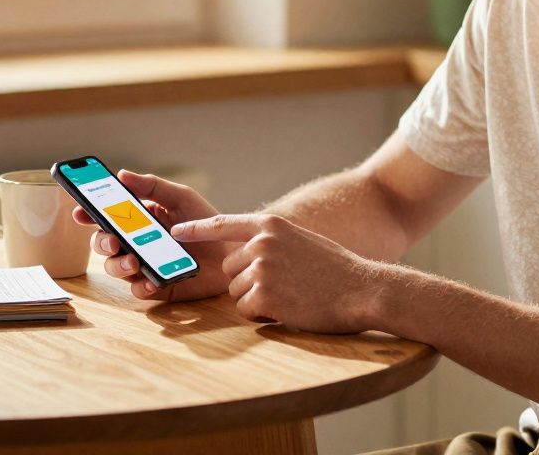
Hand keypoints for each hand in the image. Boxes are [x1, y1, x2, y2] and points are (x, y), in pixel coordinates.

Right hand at [72, 170, 236, 301]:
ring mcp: (146, 265)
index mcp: (138, 219)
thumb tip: (121, 174)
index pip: (106, 217)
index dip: (88, 214)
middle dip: (101, 242)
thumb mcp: (180, 197)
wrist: (233, 249)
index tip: (80, 211)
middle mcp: (137, 243)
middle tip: (113, 240)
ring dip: (119, 265)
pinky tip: (149, 279)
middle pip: (104, 245)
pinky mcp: (159, 286)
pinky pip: (140, 290)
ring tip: (134, 261)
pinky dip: (141, 286)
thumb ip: (152, 185)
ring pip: (117, 269)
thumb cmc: (206, 221)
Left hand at [171, 213, 382, 332]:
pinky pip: (246, 309)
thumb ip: (272, 241)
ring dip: (258, 299)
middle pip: (230, 268)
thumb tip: (246, 251)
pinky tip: (290, 307)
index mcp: (271, 226)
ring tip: (291, 295)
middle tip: (283, 286)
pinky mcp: (263, 294)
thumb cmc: (336, 269)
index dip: (196, 230)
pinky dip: (264, 314)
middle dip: (247, 281)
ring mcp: (261, 268)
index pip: (222, 224)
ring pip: (237, 291)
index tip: (175, 232)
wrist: (362, 288)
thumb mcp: (302, 240)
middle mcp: (261, 242)